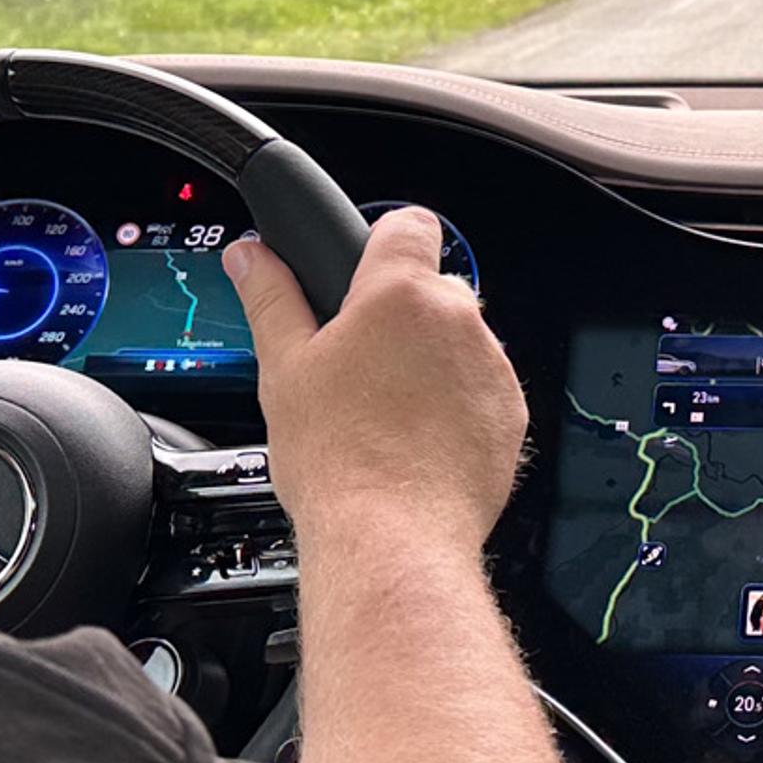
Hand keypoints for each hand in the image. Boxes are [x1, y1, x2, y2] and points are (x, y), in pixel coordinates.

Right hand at [230, 208, 524, 557]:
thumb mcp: (284, 369)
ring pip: (458, 343)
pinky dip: (456, 405)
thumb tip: (252, 256)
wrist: (391, 538)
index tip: (362, 270)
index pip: (407, 224)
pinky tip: (417, 441)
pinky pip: (482, 389)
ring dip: (429, 363)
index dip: (381, 242)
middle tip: (356, 367)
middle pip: (431, 291)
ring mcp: (491, 367)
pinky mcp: (510, 413)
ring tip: (384, 415)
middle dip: (398, 318)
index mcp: (400, 294)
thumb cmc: (339, 461)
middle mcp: (459, 319)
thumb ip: (271, 298)